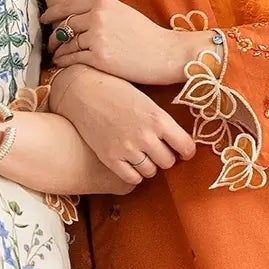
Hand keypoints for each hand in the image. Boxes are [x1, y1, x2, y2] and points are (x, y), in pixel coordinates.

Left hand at [42, 0, 207, 84]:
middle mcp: (97, 18)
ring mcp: (97, 38)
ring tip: (56, 56)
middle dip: (54, 37)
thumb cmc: (147, 34)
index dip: (52, 13)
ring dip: (58, 52)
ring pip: (67, 45)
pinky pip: (73, 60)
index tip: (43, 19)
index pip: (68, 7)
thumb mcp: (121, 12)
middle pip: (64, 27)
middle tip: (50, 44)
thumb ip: (96, 6)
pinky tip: (63, 65)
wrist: (166, 53)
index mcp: (103, 4)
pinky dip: (65, 63)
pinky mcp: (99, 58)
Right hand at [49, 68, 195, 189]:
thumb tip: (178, 140)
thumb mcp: (146, 100)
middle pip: (168, 162)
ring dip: (150, 166)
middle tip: (160, 151)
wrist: (81, 91)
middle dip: (167, 157)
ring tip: (144, 156)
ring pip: (151, 171)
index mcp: (159, 118)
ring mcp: (127, 149)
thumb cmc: (115, 90)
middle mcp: (145, 136)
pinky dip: (135, 174)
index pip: (186, 147)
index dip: (187, 151)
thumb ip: (162, 120)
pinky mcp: (110, 158)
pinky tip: (132, 164)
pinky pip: (132, 178)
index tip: (184, 151)